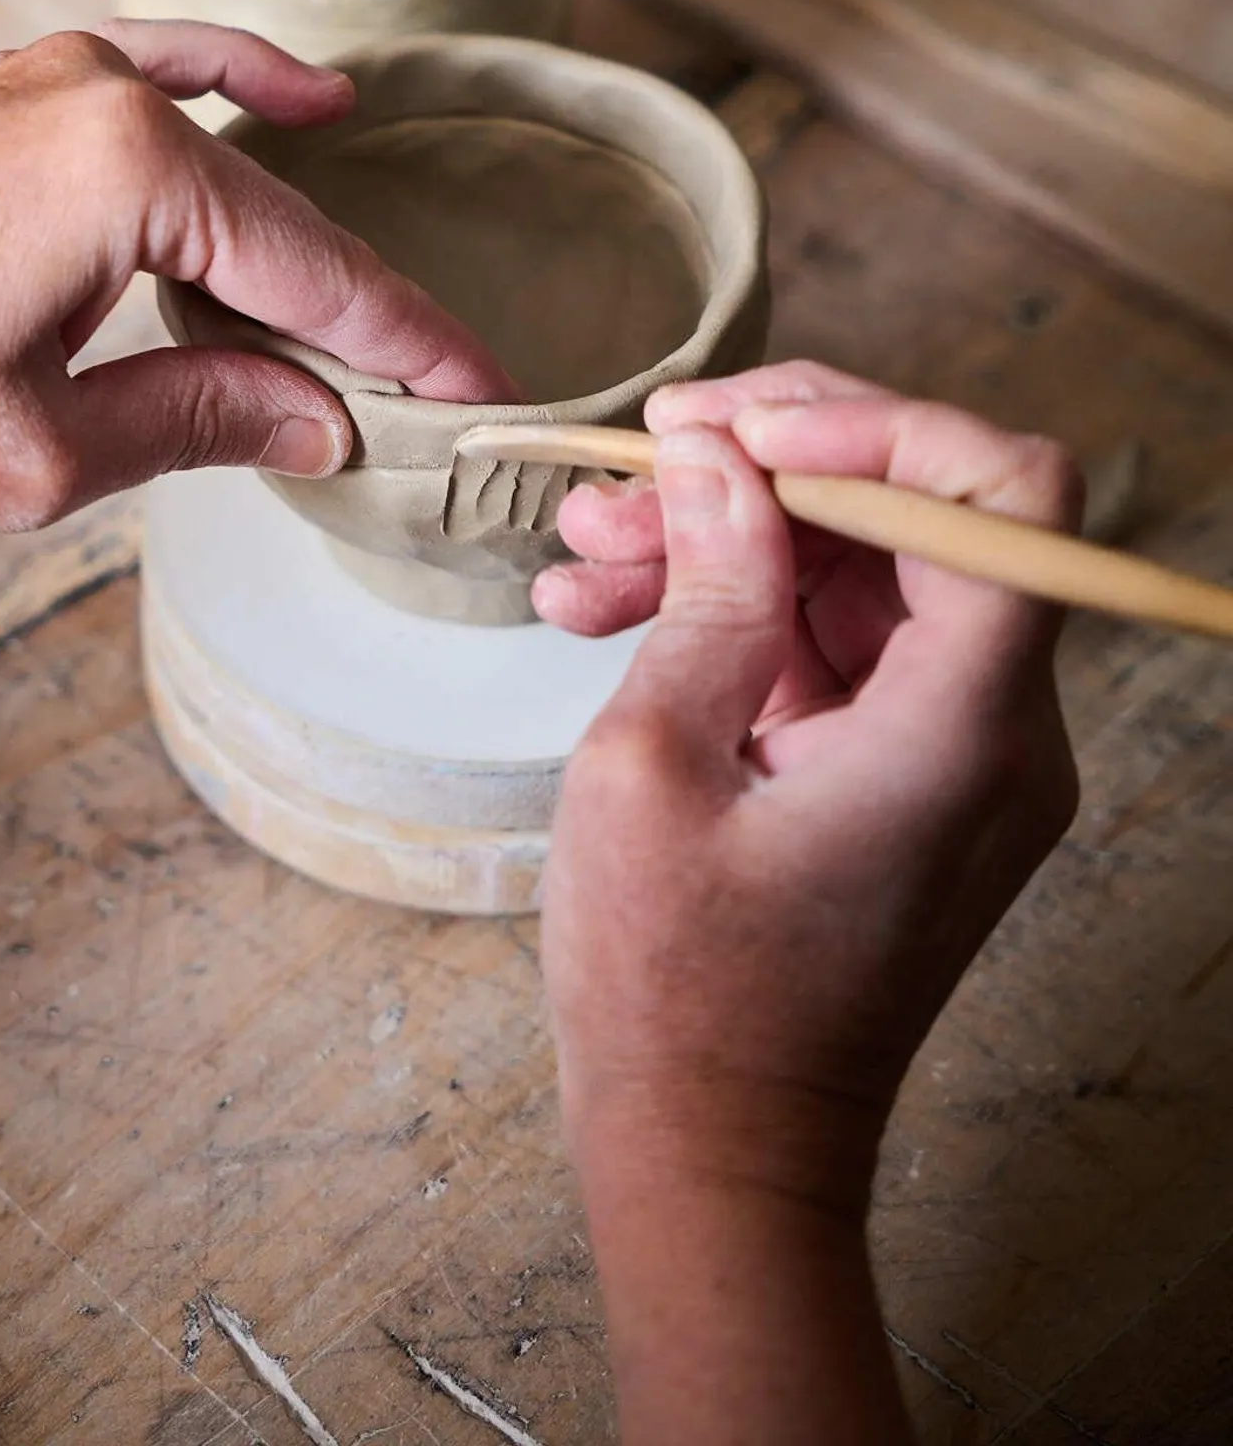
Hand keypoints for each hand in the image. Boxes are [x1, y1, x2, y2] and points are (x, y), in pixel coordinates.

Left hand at [0, 23, 510, 623]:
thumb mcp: (44, 451)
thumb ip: (204, 418)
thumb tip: (324, 424)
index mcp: (129, 170)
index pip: (320, 274)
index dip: (413, 351)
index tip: (486, 399)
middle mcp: (103, 92)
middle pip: (281, 215)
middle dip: (362, 311)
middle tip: (439, 391)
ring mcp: (52, 75)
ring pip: (227, 153)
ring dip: (301, 234)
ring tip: (373, 319)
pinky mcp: (10, 88)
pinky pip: (161, 74)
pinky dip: (239, 90)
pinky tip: (309, 103)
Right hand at [535, 361, 1081, 1439]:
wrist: (710, 1157)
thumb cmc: (676, 993)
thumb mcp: (652, 761)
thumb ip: (705, 588)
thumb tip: (716, 456)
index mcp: (965, 727)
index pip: (1005, 492)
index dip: (878, 425)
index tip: (738, 429)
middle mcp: (995, 729)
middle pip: (919, 515)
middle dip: (762, 471)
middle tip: (627, 464)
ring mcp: (954, 751)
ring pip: (856, 570)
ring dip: (719, 538)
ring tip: (579, 547)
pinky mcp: (903, 770)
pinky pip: (832, 642)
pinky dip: (728, 612)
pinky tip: (600, 607)